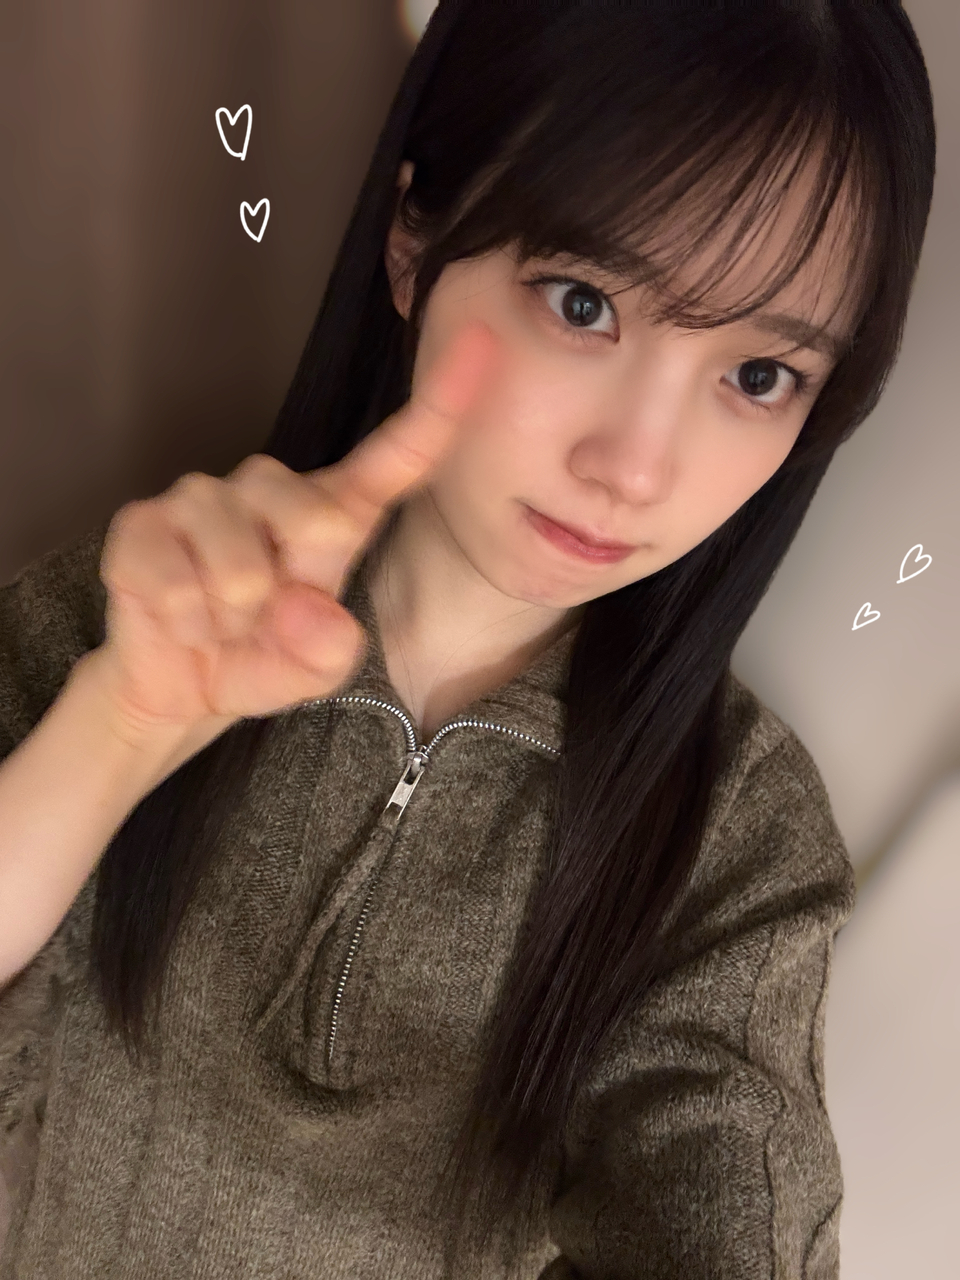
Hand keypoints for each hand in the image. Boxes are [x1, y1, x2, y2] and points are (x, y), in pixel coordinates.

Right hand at [85, 321, 500, 749]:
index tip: (483, 341)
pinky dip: (184, 622)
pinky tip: (178, 617)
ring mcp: (202, 496)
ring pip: (239, 567)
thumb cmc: (259, 658)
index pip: (394, 456)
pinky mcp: (143, 521)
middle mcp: (270, 488)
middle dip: (293, 590)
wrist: (178, 687)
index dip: (439, 406)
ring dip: (231, 619)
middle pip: (315, 517)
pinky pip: (175, 583)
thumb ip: (329, 651)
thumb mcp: (314, 669)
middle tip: (263, 618)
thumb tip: (302, 604)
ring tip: (218, 621)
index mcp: (332, 511)